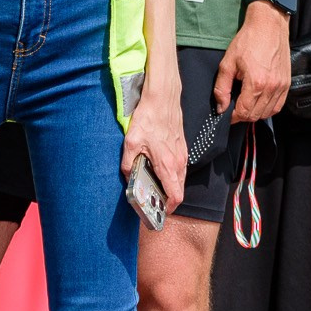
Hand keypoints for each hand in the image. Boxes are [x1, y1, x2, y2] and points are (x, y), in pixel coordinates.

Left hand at [123, 74, 188, 210]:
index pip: (176, 196)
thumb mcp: (131, 142)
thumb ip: (128, 163)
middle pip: (178, 190)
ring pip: (180, 180)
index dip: (168, 208)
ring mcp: (182, 154)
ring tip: (154, 186)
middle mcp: (179, 162)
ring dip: (170, 187)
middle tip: (153, 201)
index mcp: (167, 164)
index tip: (159, 212)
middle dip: (167, 200)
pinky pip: (180, 169)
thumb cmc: (149, 118)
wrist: (162, 98)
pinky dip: (172, 175)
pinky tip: (158, 170)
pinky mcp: (182, 148)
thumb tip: (128, 176)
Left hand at [217, 0, 290, 120]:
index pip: (244, 112)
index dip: (232, 117)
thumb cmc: (248, 40)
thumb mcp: (228, 62)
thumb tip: (221, 107)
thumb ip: (222, 88)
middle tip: (234, 108)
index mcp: (256, 83)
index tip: (226, 113)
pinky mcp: (287, 83)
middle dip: (242, 115)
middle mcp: (271, 87)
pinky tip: (259, 102)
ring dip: (255, 113)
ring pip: (267, 113)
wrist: (269, 25)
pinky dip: (267, 109)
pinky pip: (278, 106)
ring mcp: (281, 86)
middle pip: (255, 115)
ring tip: (246, 104)